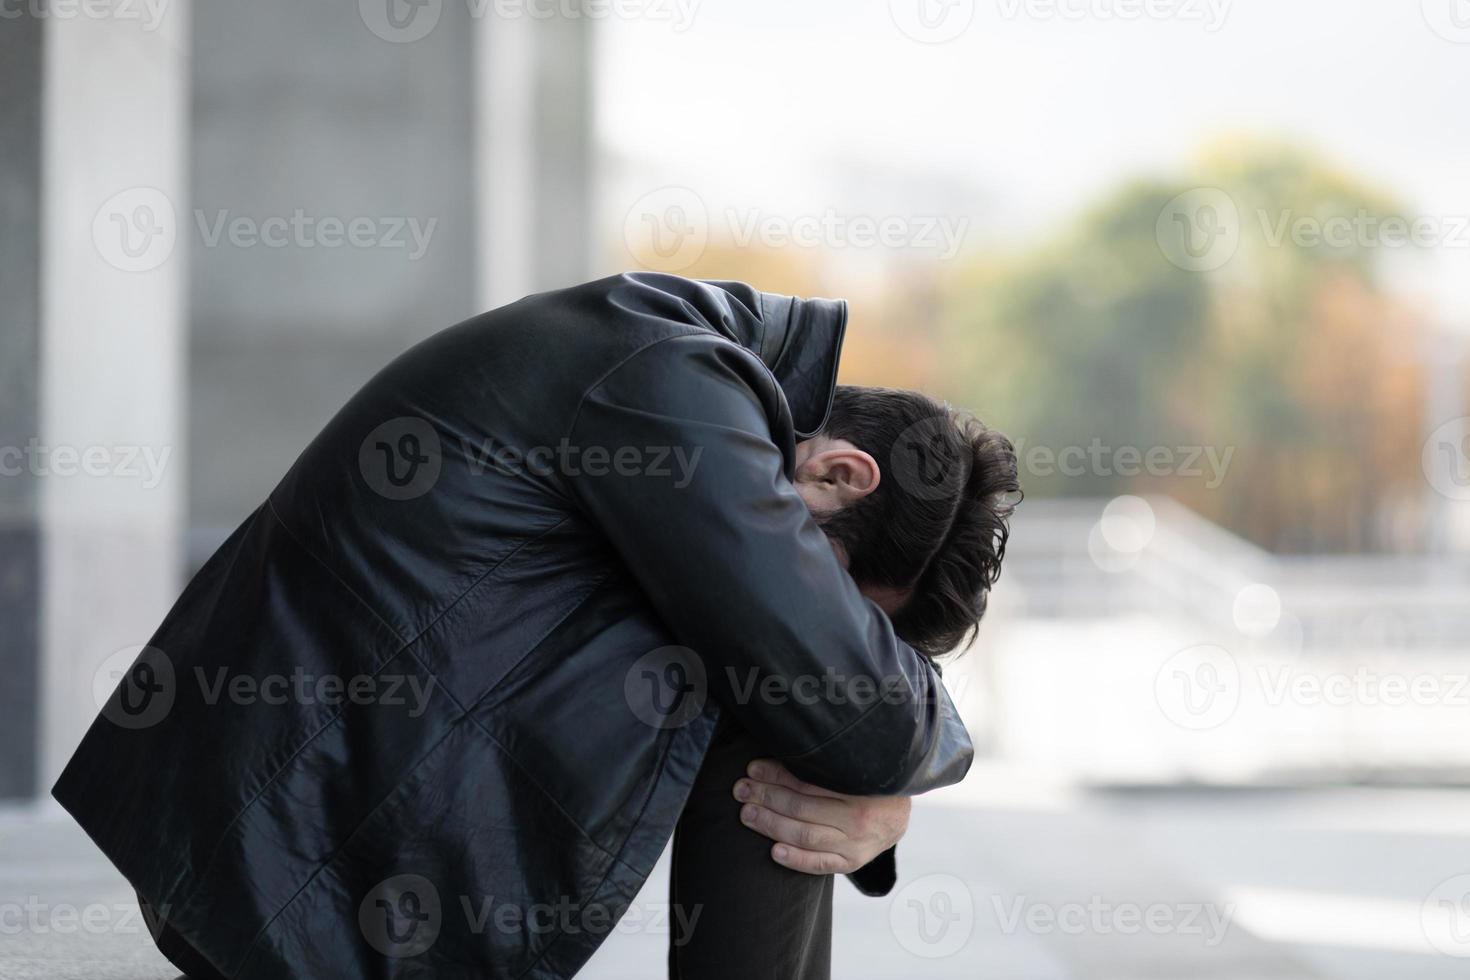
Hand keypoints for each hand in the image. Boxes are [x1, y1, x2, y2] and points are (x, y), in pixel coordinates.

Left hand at [733, 759, 910, 874]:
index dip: (777, 774)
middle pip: (802, 807)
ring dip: (771, 823)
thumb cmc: (868, 785)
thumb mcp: (855, 767)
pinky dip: (796, 858)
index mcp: (859, 786)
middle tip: (741, 789)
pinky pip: (820, 864)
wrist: (898, 815)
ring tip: (747, 814)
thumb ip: (827, 763)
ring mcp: (856, 843)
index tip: (753, 768)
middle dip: (767, 796)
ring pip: (806, 834)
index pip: (808, 781)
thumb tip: (782, 747)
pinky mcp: (852, 862)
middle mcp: (859, 817)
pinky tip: (773, 851)